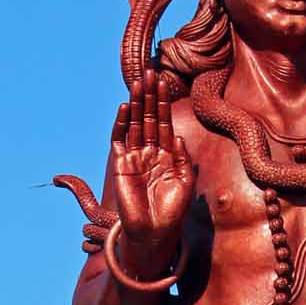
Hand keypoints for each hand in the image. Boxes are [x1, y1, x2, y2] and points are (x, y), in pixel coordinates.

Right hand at [111, 68, 193, 276]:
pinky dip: (121, 123)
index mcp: (166, 154)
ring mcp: (134, 157)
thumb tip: (176, 136)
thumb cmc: (173, 210)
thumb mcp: (185, 182)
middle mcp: (149, 152)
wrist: (155, 232)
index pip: (163, 122)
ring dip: (135, 103)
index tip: (164, 81)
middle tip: (150, 72)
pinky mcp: (121, 165)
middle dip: (149, 96)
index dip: (163, 102)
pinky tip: (124, 107)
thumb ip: (182, 157)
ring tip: (138, 82)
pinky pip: (119, 140)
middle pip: (148, 117)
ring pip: (134, 124)